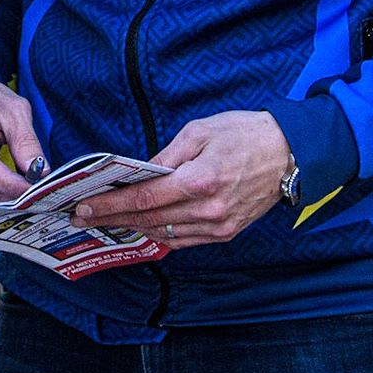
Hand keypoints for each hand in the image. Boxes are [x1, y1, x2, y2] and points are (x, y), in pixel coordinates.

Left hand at [72, 110, 288, 248]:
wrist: (289, 154)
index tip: (85, 207)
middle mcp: (208, 209)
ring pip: (164, 234)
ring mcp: (218, 226)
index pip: (144, 199)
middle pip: (148, 219)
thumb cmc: (244, 134)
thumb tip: (138, 173)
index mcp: (200, 179)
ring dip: (133, 229)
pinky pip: (184, 241)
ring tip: (107, 221)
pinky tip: (141, 226)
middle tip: (83, 217)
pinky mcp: (226, 233)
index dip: (110, 205)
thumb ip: (165, 155)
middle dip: (112, 219)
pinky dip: (160, 235)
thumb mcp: (199, 131)